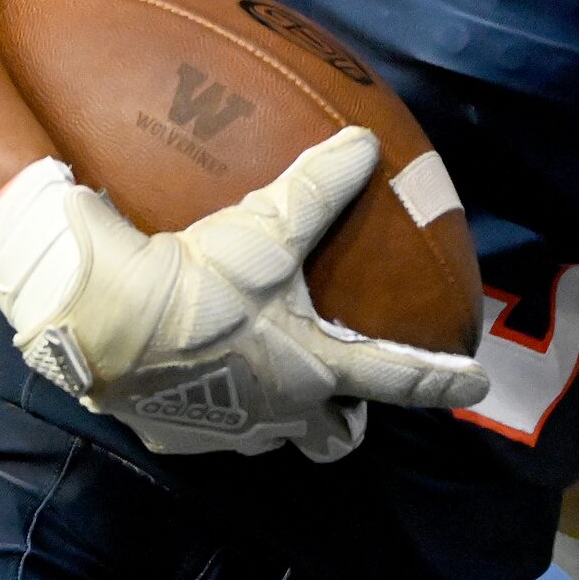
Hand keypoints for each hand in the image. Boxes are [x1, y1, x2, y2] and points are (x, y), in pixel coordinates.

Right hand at [0, 128, 487, 458]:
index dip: (439, 380)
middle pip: (335, 436)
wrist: (104, 324)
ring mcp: (227, 434)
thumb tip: (365, 143)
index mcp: (315, 371)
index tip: (474, 384)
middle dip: (345, 417)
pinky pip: (209, 426)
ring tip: (263, 370)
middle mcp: (280, 415)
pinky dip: (213, 403)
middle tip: (344, 389)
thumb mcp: (266, 228)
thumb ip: (319, 189)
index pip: (396, 380)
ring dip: (279, 409)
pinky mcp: (175, 436)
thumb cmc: (202, 283)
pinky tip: (193, 368)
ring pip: (273, 434)